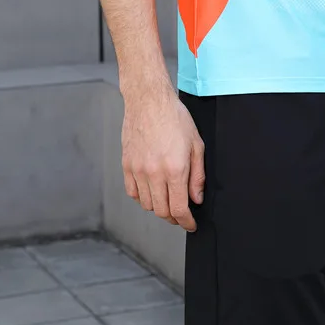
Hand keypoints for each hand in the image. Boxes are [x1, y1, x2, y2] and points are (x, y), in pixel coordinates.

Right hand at [121, 86, 204, 231]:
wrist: (149, 100)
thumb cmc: (174, 117)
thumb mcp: (196, 144)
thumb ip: (198, 175)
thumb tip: (196, 198)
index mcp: (175, 169)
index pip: (179, 209)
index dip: (187, 222)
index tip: (190, 224)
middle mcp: (155, 173)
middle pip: (162, 211)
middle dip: (174, 217)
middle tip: (181, 213)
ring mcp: (138, 170)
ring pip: (147, 205)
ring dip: (158, 207)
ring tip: (167, 198)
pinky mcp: (126, 165)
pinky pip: (132, 192)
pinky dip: (142, 197)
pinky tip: (151, 190)